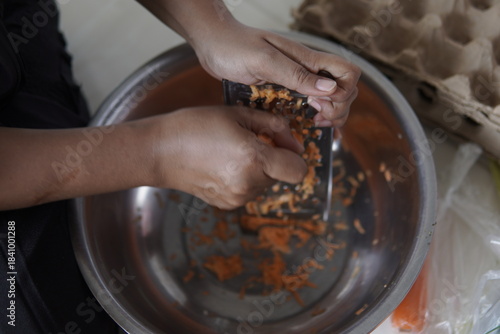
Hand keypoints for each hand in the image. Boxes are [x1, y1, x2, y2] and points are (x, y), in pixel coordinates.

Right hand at [153, 106, 306, 209]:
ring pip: (264, 183)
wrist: (159, 152)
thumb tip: (294, 142)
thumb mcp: (237, 114)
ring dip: (257, 169)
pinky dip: (243, 179)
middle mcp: (249, 184)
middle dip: (272, 159)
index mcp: (254, 159)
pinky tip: (222, 165)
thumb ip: (273, 126)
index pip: (298, 170)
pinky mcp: (226, 204)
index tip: (282, 145)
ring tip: (230, 152)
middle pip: (281, 175)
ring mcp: (237, 197)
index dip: (294, 156)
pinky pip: (247, 191)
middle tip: (247, 141)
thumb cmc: (194, 126)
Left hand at [193, 23, 360, 127]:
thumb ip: (295, 74)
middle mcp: (307, 70)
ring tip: (313, 124)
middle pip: (344, 90)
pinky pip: (308, 104)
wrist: (214, 43)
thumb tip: (329, 89)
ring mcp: (297, 81)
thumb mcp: (263, 60)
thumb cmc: (234, 46)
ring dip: (330, 115)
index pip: (348, 73)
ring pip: (330, 99)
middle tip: (316, 119)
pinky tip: (309, 127)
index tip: (319, 106)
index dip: (343, 93)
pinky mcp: (285, 90)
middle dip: (339, 109)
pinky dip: (315, 117)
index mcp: (307, 59)